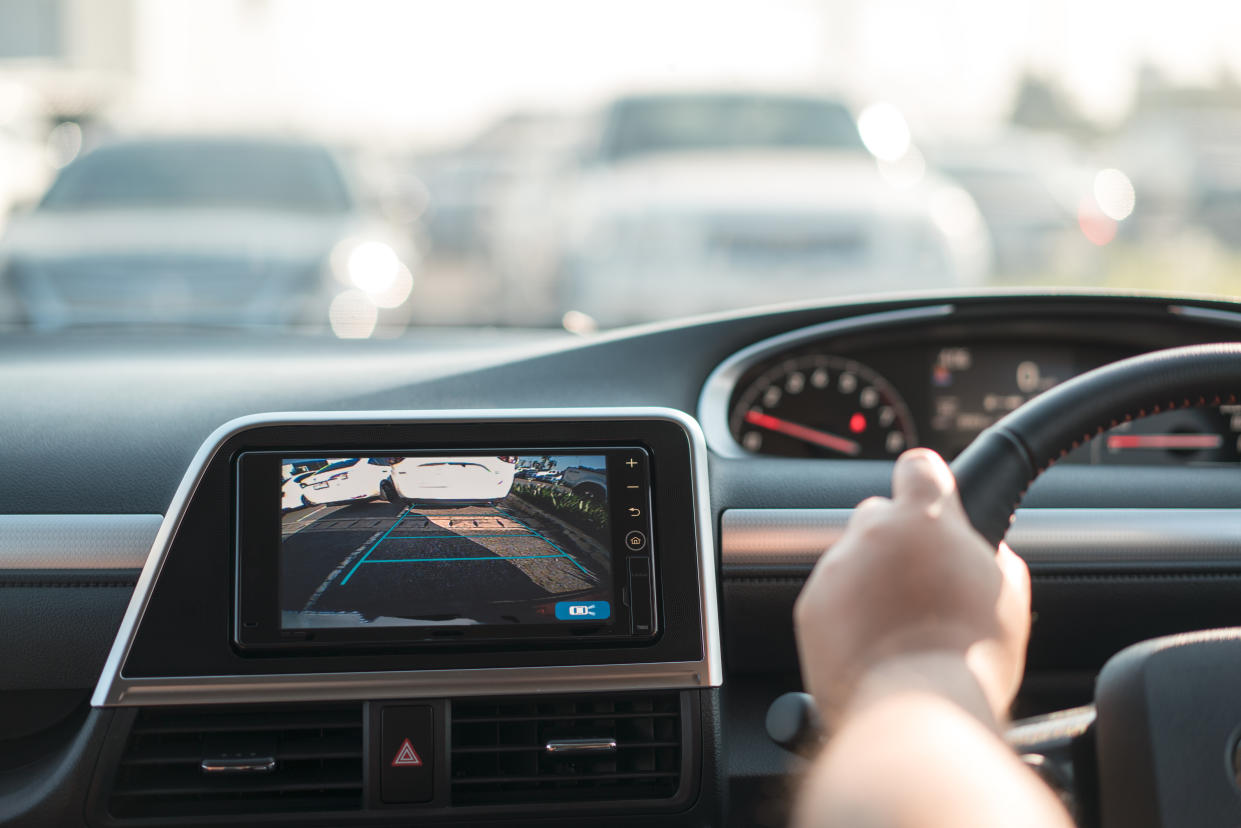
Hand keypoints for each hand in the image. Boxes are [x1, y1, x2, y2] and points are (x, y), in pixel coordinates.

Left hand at [793, 449, 1031, 727]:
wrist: (917, 712)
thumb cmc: (969, 660)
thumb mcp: (1005, 595)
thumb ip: (987, 556)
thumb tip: (982, 552)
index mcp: (924, 518)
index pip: (919, 466)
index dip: (928, 482)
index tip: (932, 496)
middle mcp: (871, 533)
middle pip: (878, 516)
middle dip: (897, 542)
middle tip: (922, 585)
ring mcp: (835, 569)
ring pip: (851, 561)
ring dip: (871, 583)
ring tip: (900, 629)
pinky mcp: (810, 608)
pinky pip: (830, 599)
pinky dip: (847, 616)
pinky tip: (876, 647)